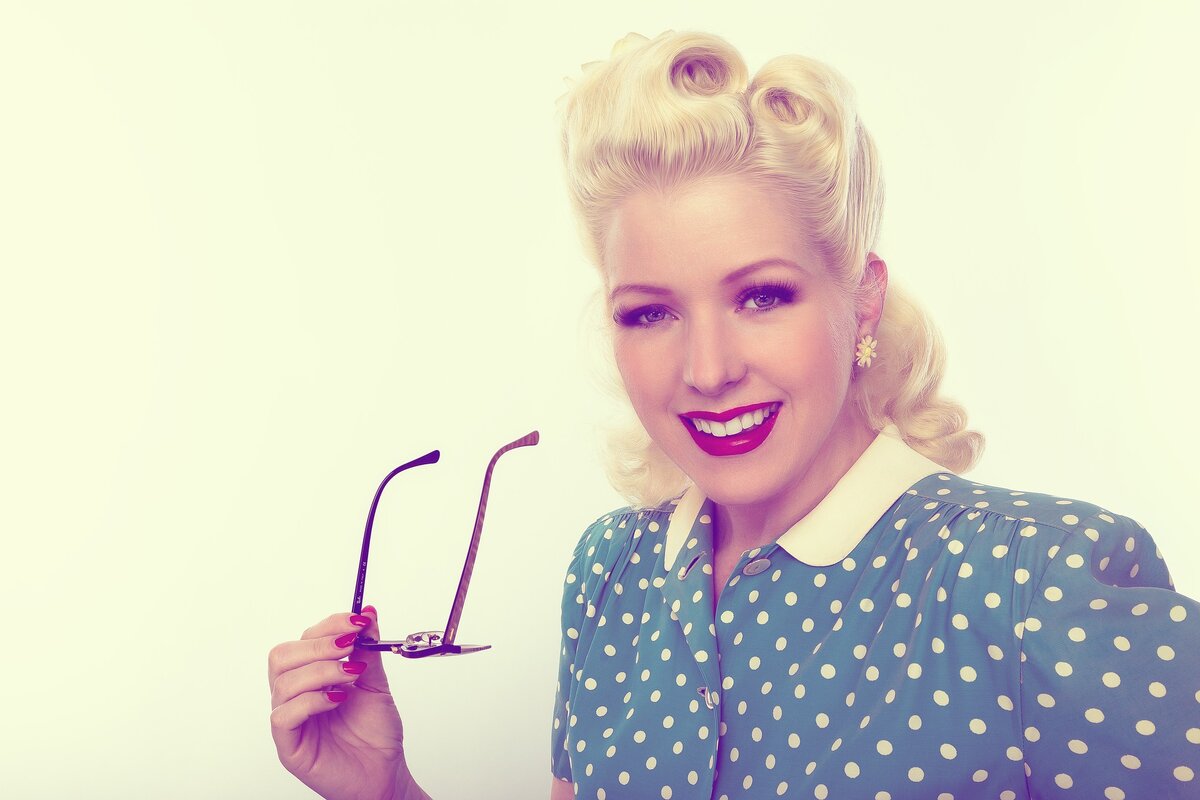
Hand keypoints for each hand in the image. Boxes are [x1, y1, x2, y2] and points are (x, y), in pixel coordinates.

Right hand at [268, 607, 407, 799]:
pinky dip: (312, 700)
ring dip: (321, 671)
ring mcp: (289, 720)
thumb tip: (366, 613)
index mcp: (311, 677)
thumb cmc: (375, 734)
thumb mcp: (375, 683)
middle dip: (320, 645)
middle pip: (282, 656)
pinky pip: (284, 715)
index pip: (303, 640)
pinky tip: (337, 700)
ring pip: (283, 682)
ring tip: (350, 678)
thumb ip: (367, 650)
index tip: (356, 621)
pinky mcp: (289, 746)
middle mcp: (294, 695)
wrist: (385, 775)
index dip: (328, 626)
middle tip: (349, 648)